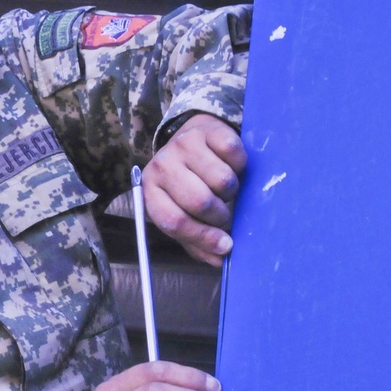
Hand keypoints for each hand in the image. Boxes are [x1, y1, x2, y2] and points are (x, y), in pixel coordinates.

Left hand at [141, 113, 246, 266]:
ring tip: (224, 188)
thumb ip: (199, 241)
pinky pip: (234, 155)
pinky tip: (231, 165)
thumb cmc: (191, 184)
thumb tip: (220, 260)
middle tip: (225, 212)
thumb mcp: (187, 214)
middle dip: (220, 214)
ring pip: (222, 180)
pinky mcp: (206, 130)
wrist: (196, 138)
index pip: (174, 221)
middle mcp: (162, 166)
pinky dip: (240, 165)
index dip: (202, 237)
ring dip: (231, 190)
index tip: (225, 246)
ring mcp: (183, 145)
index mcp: (151, 192)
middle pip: (200, 201)